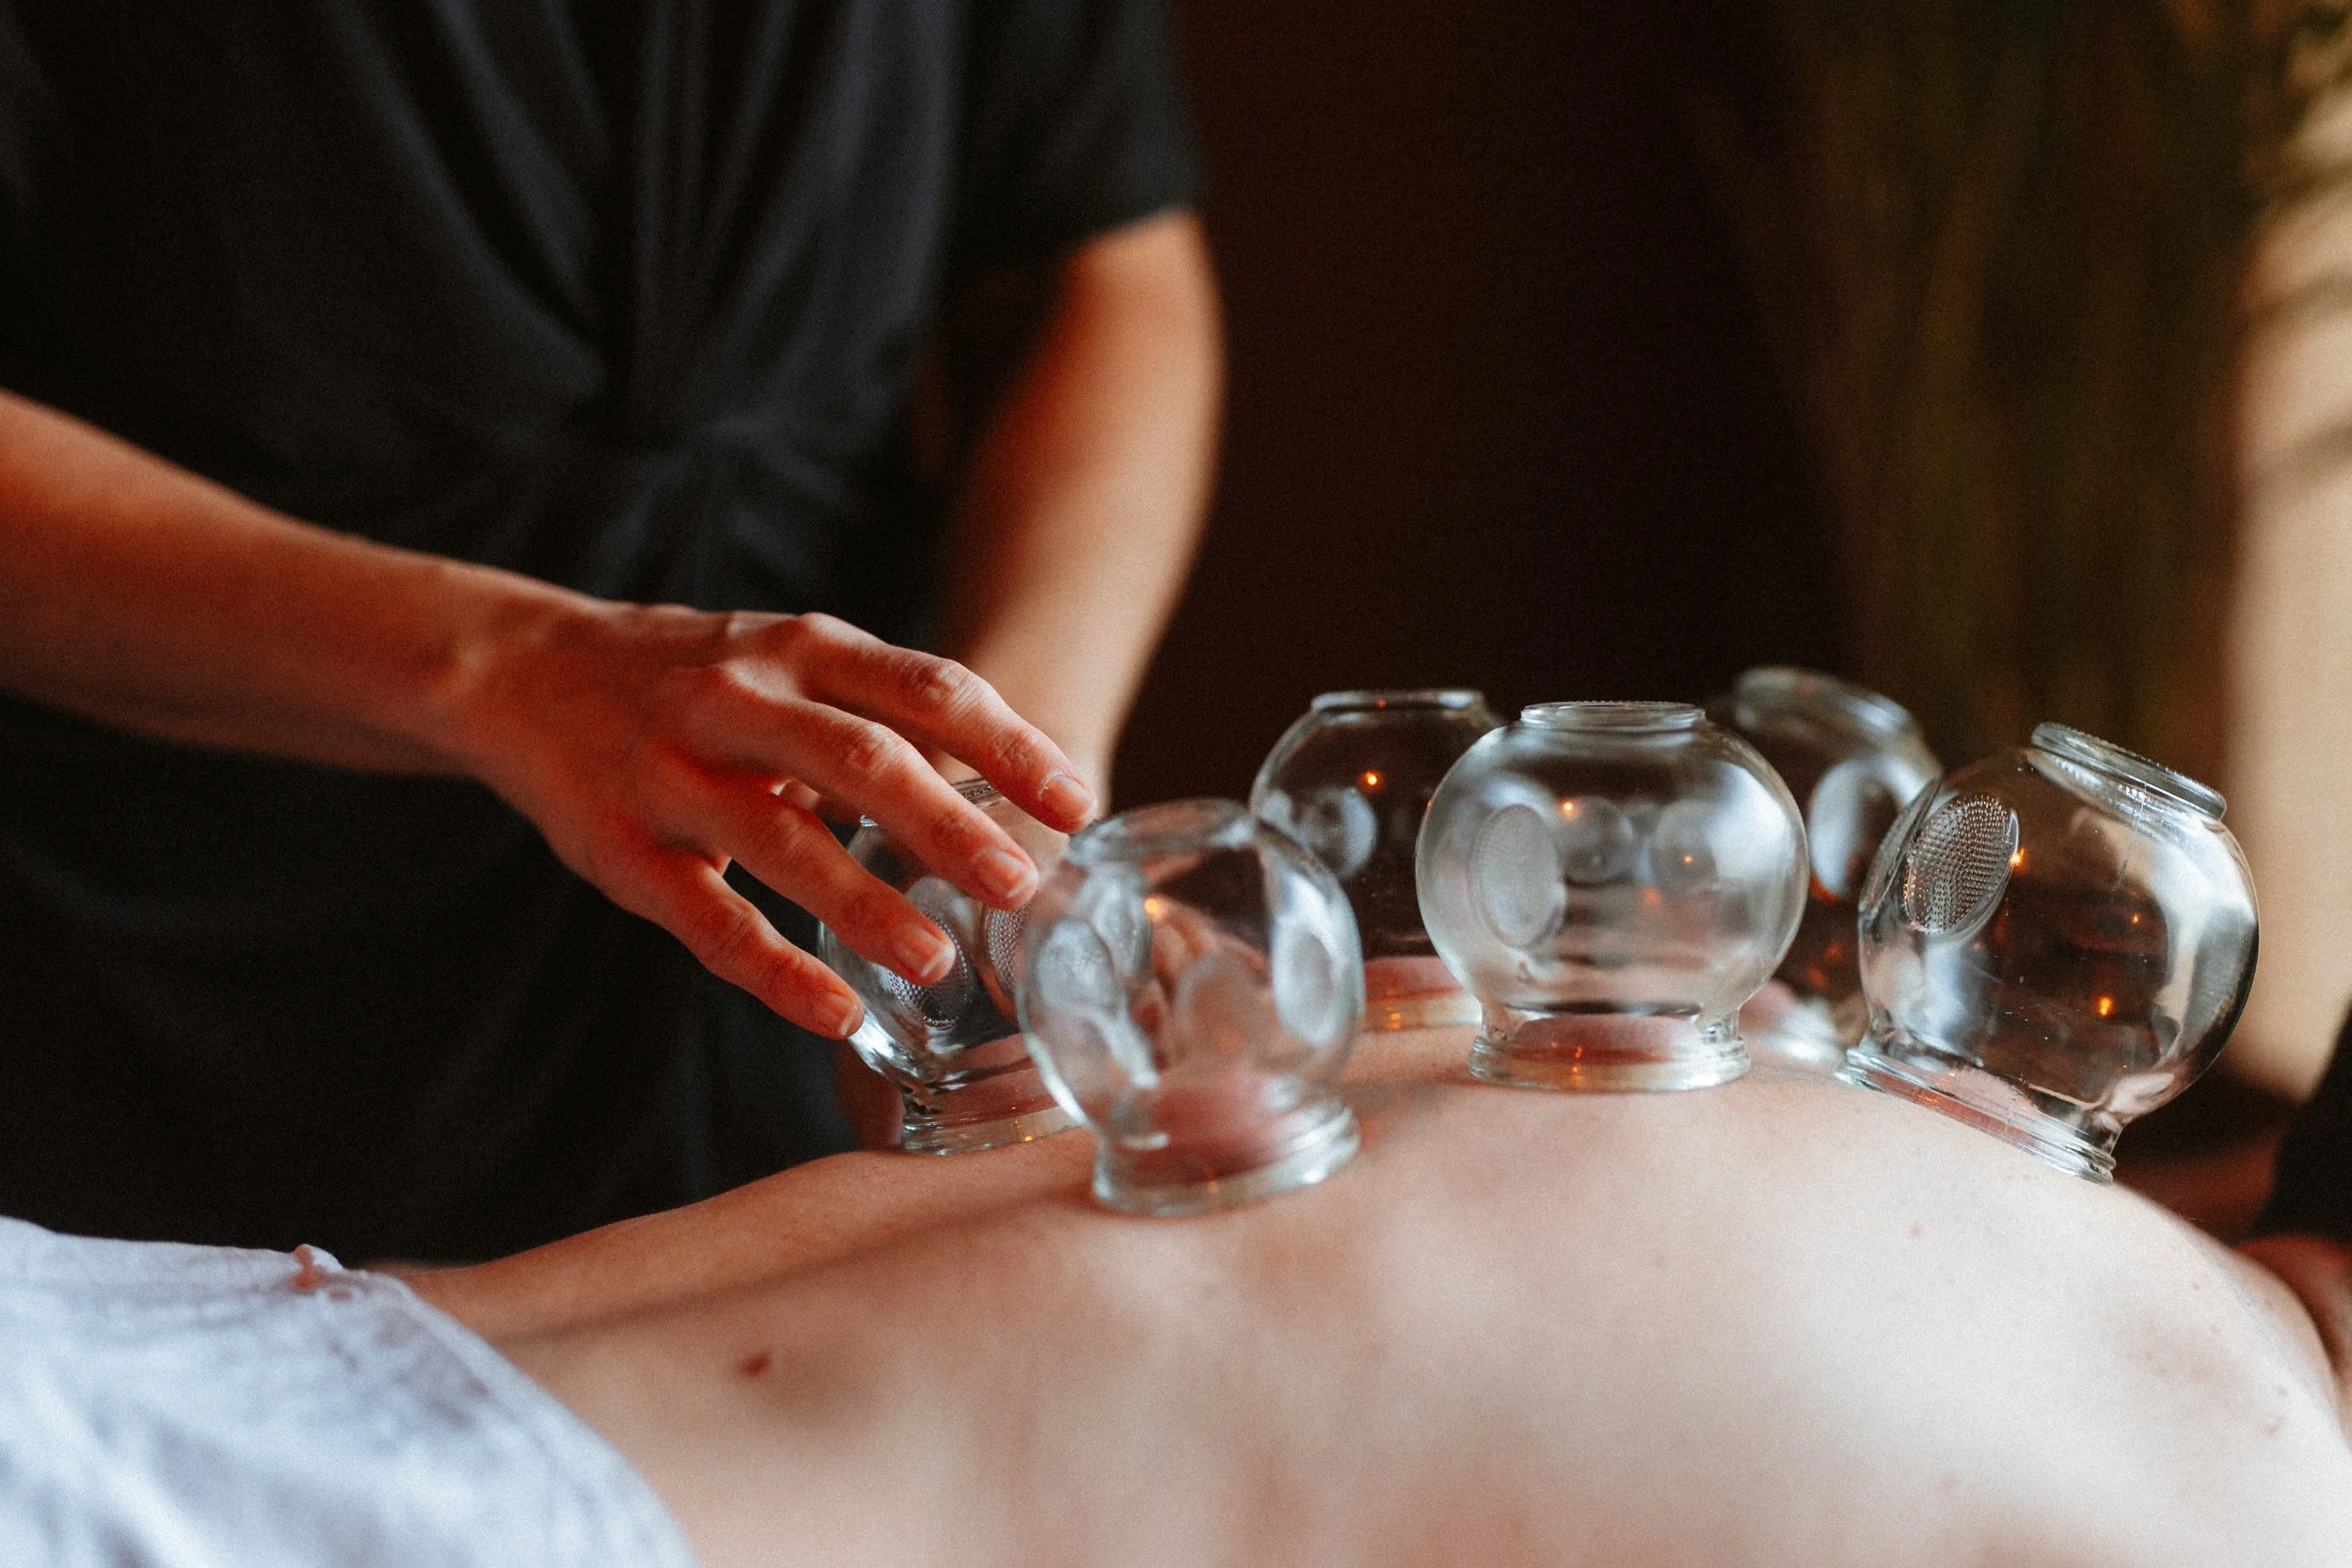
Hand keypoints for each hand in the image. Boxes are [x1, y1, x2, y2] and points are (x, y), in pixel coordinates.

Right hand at [448, 601, 1096, 1036]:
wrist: (524, 670)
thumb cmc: (698, 678)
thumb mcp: (793, 662)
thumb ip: (887, 716)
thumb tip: (1023, 793)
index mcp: (802, 646)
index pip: (925, 688)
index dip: (1007, 746)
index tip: (1077, 804)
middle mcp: (739, 699)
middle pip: (860, 758)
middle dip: (947, 824)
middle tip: (1020, 886)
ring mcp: (673, 773)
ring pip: (781, 841)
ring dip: (864, 904)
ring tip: (937, 960)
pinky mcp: (620, 850)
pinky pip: (705, 918)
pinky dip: (774, 970)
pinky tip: (838, 1012)